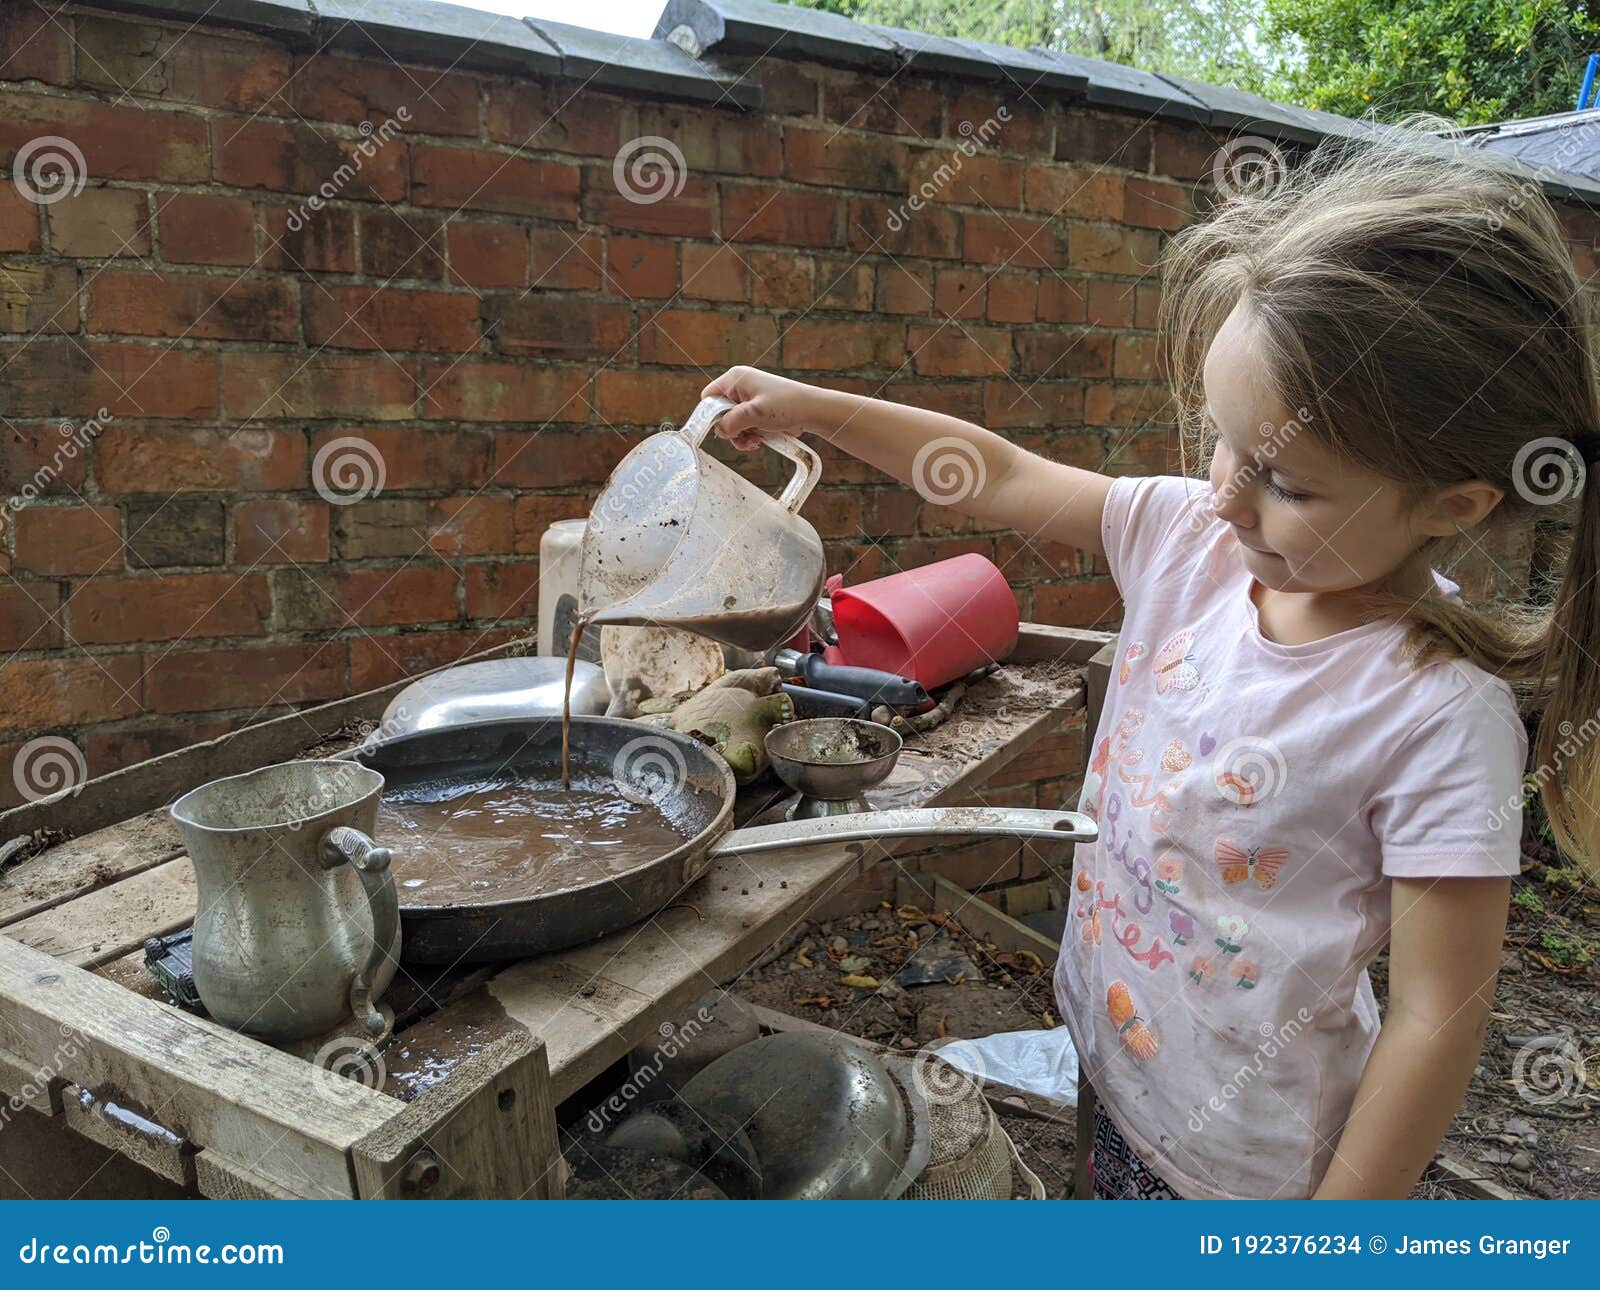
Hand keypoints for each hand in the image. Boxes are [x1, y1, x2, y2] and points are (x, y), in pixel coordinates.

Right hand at [700, 366, 833, 449]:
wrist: (812, 411)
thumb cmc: (787, 405)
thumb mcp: (755, 414)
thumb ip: (732, 422)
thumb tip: (720, 431)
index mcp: (735, 379)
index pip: (709, 398)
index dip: (713, 415)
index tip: (725, 429)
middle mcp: (739, 387)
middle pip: (720, 414)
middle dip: (731, 430)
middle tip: (745, 437)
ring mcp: (748, 399)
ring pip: (732, 423)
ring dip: (741, 436)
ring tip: (755, 441)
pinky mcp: (756, 411)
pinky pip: (743, 427)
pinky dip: (749, 436)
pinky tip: (760, 440)